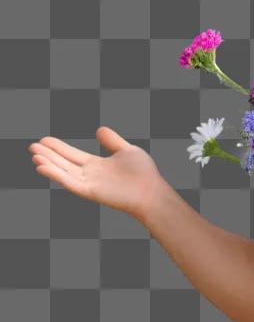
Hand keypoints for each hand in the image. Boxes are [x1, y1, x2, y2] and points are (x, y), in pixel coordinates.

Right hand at [28, 126, 166, 220]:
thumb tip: (99, 129)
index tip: (44, 140)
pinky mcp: (91, 192)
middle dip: (48, 155)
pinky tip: (44, 167)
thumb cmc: (143, 173)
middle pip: (64, 163)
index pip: (72, 155)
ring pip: (64, 173)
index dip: (58, 148)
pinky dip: (57, 176)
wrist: (152, 190)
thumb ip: (112, 141)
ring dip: (49, 164)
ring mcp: (90, 184)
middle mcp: (90, 175)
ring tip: (35, 155)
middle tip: (32, 146)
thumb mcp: (126, 150)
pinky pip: (70, 183)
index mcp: (96, 165)